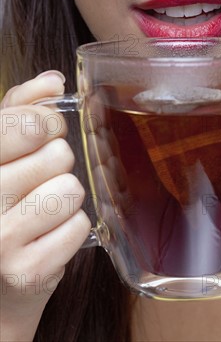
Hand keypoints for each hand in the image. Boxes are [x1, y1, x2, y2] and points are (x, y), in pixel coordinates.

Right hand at [0, 71, 90, 341]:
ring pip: (70, 188)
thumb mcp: (0, 152)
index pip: (21, 123)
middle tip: (41, 176)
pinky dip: (72, 227)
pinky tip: (50, 234)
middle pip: (55, 154)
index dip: (46, 122)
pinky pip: (79, 225)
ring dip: (66, 196)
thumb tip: (52, 81)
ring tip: (44, 208)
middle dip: (57, 160)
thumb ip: (19, 109)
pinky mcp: (27, 272)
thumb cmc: (1, 206)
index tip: (45, 131)